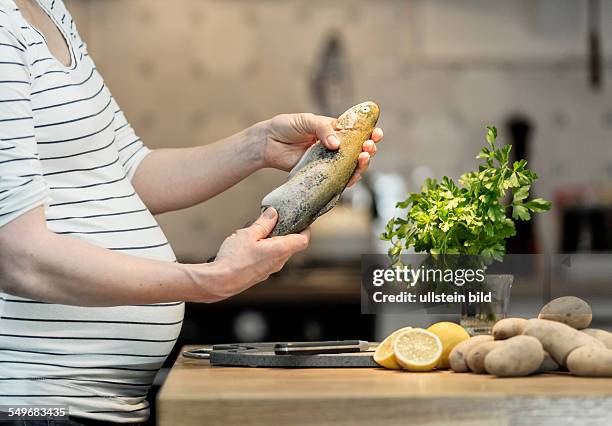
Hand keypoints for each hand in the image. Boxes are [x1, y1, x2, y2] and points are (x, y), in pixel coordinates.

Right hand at [202, 208, 308, 300]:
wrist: (219, 282)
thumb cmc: (234, 259)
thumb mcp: (248, 234)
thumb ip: (263, 223)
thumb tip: (273, 213)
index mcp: (280, 250)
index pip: (303, 240)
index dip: (305, 229)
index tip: (300, 220)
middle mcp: (279, 262)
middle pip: (290, 244)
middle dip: (283, 231)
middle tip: (271, 221)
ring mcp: (269, 270)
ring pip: (277, 252)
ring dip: (270, 240)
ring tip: (254, 232)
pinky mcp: (260, 274)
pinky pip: (267, 259)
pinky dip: (263, 250)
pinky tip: (248, 245)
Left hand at [262, 113, 383, 186]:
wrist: (268, 143)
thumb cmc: (286, 127)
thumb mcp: (306, 121)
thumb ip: (322, 129)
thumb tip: (336, 145)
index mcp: (335, 130)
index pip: (357, 132)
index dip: (369, 133)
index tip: (377, 134)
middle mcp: (334, 146)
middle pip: (358, 151)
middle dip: (368, 150)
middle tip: (368, 148)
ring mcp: (328, 161)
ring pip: (351, 167)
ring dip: (361, 165)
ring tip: (362, 159)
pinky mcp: (320, 174)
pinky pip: (337, 179)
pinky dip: (347, 180)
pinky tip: (352, 178)